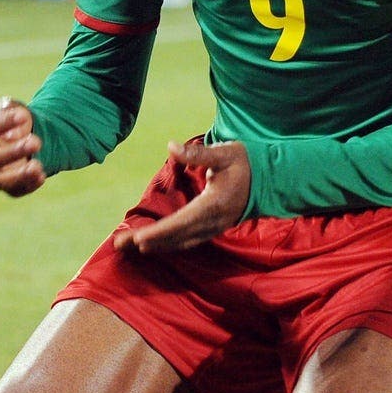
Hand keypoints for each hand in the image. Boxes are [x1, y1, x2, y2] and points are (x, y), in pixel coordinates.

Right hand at [0, 96, 45, 196]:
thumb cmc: (14, 118)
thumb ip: (10, 108)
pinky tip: (41, 175)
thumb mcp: (11, 107)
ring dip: (18, 174)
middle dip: (11, 152)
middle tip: (37, 142)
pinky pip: (14, 191)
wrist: (29, 133)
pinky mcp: (8, 186)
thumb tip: (17, 120)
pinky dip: (28, 185)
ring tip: (37, 165)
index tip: (22, 115)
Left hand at [112, 140, 249, 252]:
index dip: (160, 232)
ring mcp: (215, 228)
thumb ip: (197, 153)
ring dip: (156, 245)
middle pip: (177, 237)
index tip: (139, 238)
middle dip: (149, 242)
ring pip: (181, 242)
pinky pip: (188, 240)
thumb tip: (171, 146)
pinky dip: (169, 244)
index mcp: (215, 204)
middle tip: (120, 244)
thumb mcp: (225, 152)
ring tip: (128, 247)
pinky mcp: (213, 228)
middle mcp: (214, 221)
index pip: (182, 222)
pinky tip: (153, 244)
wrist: (271, 178)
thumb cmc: (245, 161)